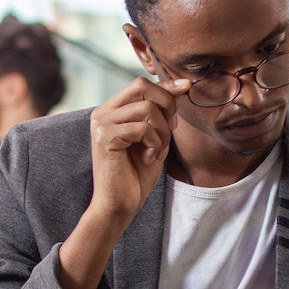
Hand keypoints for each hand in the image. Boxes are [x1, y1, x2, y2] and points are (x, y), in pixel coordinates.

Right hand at [87, 76, 186, 219]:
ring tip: (157, 152)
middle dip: (166, 104)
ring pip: (148, 108)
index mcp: (111, 111)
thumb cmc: (136, 175)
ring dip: (162, 132)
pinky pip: (143, 128)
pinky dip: (154, 144)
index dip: (165, 84)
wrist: (120, 205)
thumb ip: (160, 114)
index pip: (140, 85)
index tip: (187, 86)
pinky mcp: (105, 137)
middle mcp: (102, 112)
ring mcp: (101, 123)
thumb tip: (179, 88)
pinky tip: (148, 159)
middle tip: (171, 130)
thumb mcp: (154, 138)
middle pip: (141, 86)